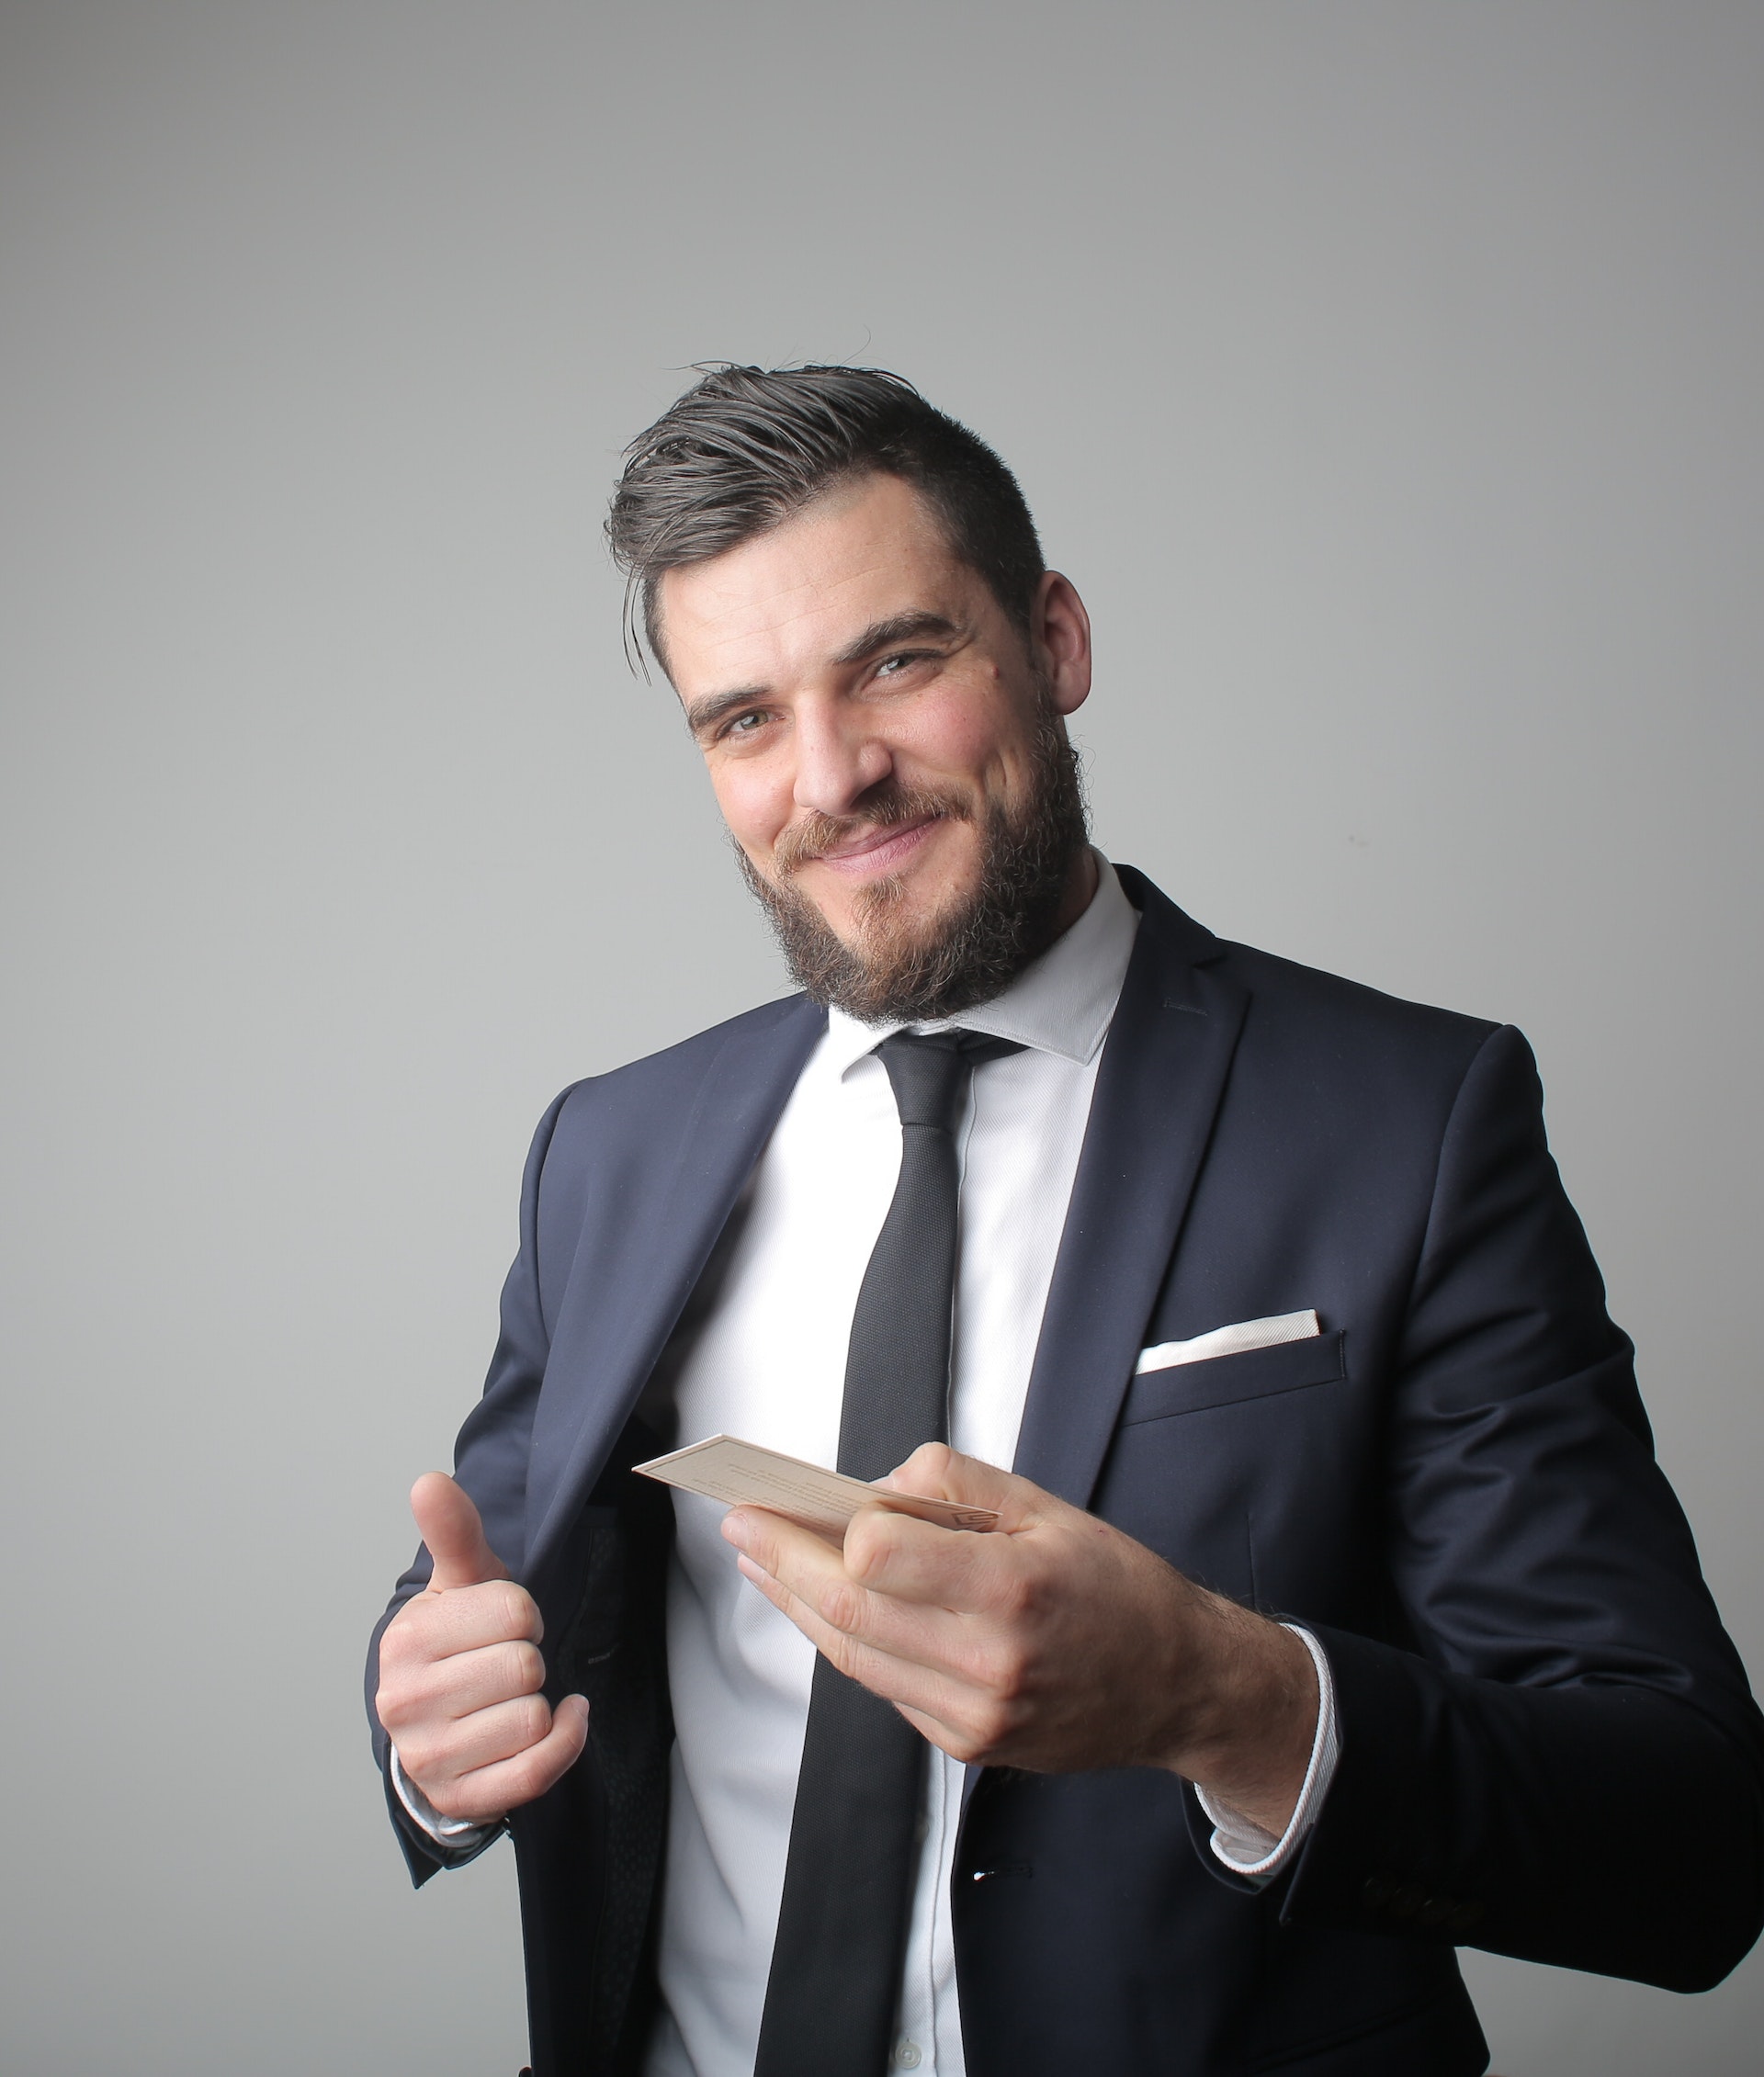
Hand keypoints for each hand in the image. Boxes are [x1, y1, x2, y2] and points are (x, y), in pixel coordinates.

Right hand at [375, 1473, 588, 1825]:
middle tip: (502, 1665)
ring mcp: (431, 1757)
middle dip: (528, 1660)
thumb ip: (453, 1532)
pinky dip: (564, 1742)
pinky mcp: (461, 1798)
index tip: (502, 1625)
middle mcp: (406, 1703)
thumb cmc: (455, 1644)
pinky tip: (557, 1722)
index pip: (514, 1611)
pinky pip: (537, 1770)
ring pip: (533, 1718)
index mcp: (407, 1640)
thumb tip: (429, 1482)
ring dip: (539, 1705)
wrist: (430, 1725)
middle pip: (525, 1668)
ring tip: (507, 1699)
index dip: (523, 1614)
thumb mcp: (457, 1583)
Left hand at [721, 1444, 1317, 1835]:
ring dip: (798, 1606)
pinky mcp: (967, 1744)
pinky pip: (886, 1687)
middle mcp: (987, 1660)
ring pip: (854, 1657)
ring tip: (762, 1562)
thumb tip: (873, 1488)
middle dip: (781, 1565)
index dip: (824, 1528)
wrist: (1177, 1685)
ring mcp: (974, 1714)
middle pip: (848, 1612)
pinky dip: (848, 1643)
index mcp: (1011, 1587)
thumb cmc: (1117, 1587)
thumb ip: (953, 1487)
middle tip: (740, 1526)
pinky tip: (827, 1607)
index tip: (783, 1499)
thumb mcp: (1045, 1506)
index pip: (877, 1557)